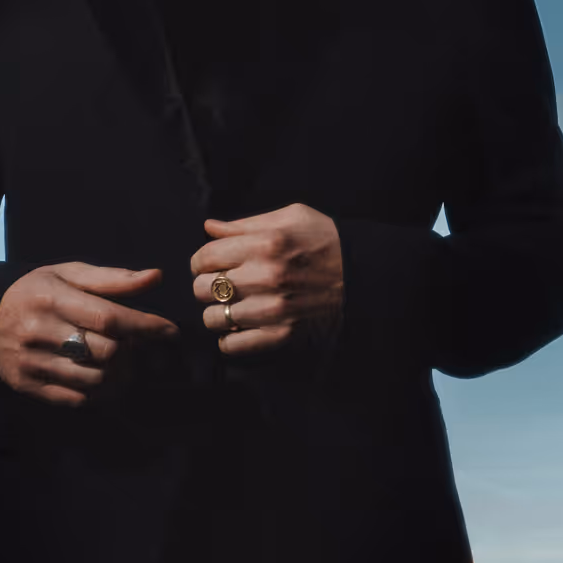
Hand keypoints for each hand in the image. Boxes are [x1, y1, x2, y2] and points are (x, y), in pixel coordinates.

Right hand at [0, 263, 175, 406]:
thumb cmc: (38, 292)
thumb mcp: (69, 274)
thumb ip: (113, 279)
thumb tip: (156, 277)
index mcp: (50, 298)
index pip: (108, 317)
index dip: (145, 326)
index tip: (170, 330)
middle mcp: (36, 331)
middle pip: (106, 351)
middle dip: (129, 348)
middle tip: (131, 343)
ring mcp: (29, 362)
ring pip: (95, 378)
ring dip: (118, 372)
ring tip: (119, 361)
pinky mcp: (26, 385)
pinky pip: (77, 399)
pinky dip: (99, 392)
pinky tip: (102, 377)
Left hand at [191, 204, 343, 354]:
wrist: (361, 272)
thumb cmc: (325, 240)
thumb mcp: (291, 217)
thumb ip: (246, 224)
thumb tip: (210, 227)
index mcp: (265, 244)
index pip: (206, 257)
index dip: (201, 260)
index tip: (210, 264)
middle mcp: (266, 277)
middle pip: (203, 288)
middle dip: (206, 285)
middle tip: (221, 284)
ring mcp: (273, 309)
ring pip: (214, 318)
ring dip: (218, 312)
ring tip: (232, 305)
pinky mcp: (282, 334)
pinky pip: (233, 345)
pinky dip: (229, 338)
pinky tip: (240, 326)